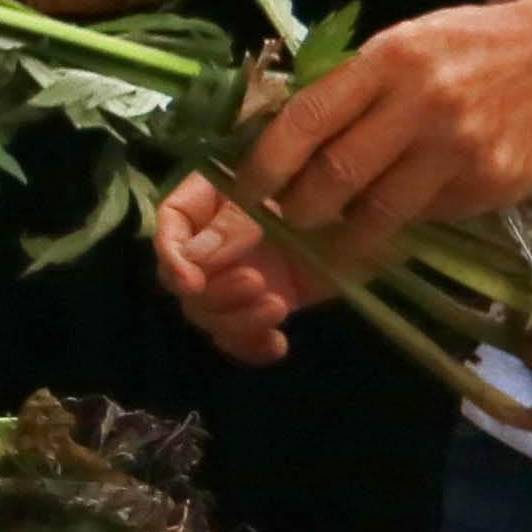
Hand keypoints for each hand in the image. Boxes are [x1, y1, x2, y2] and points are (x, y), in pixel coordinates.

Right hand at [156, 176, 325, 365]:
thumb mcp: (270, 193)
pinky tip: (277, 344)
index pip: (169, 230)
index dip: (172, 257)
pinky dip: (254, 346)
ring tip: (277, 306)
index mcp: (205, 205)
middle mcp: (211, 246)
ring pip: (209, 315)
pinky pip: (242, 338)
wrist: (362, 213)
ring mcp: (234, 280)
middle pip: (183, 283)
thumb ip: (233, 223)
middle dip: (215, 293)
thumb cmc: (317, 185)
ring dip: (236, 321)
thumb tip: (197, 258)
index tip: (191, 281)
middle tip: (255, 282)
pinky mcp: (261, 306)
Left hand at [236, 0, 531, 244]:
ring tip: (329, 234)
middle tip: (286, 216)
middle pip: (336, 175)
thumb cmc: (470, 45)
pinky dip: (402, 223)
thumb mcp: (404, 42)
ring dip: (344, 232)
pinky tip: (391, 219)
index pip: (306, 120)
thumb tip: (285, 135)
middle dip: (299, 207)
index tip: (245, 189)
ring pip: (381, 210)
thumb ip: (353, 86)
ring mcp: (460, 149)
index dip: (265, 163)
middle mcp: (422, 105)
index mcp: (390, 60)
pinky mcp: (491, 183)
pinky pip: (428, 214)